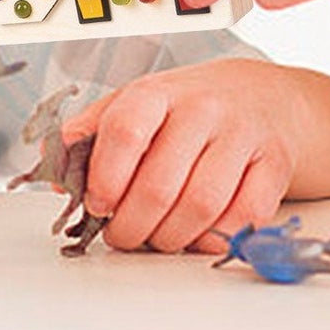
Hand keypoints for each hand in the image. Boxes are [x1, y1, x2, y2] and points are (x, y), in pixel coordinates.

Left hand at [60, 60, 304, 254]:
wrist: (262, 96)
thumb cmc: (188, 107)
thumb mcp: (134, 104)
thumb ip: (91, 134)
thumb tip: (55, 174)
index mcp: (158, 92)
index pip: (125, 131)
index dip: (106, 178)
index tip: (98, 205)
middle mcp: (202, 108)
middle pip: (160, 183)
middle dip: (133, 226)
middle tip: (123, 235)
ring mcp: (241, 134)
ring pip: (201, 205)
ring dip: (171, 238)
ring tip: (158, 237)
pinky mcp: (273, 163)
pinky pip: (244, 216)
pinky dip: (217, 237)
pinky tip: (200, 232)